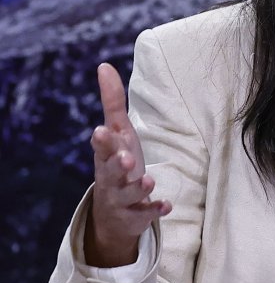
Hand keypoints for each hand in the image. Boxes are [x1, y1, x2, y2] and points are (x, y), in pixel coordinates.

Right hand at [85, 63, 171, 266]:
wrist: (113, 213)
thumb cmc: (117, 162)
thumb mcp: (117, 133)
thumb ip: (112, 101)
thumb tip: (104, 65)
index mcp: (106, 156)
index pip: (101, 148)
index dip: (102, 141)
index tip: (101, 131)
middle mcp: (111, 178)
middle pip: (111, 172)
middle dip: (118, 165)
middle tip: (127, 158)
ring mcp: (122, 199)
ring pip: (128, 195)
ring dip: (139, 188)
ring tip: (149, 181)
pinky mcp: (135, 216)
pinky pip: (145, 215)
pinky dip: (155, 211)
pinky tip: (166, 205)